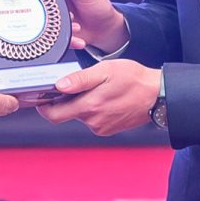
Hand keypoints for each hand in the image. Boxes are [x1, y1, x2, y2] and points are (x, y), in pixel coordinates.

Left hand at [36, 59, 160, 136]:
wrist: (157, 95)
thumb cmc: (133, 78)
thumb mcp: (105, 71)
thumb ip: (80, 80)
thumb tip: (58, 86)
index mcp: (89, 106)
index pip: (53, 114)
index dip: (43, 105)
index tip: (41, 95)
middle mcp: (93, 121)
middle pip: (65, 115)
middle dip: (61, 102)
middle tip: (67, 87)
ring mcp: (101, 127)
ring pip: (79, 115)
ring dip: (79, 103)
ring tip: (94, 88)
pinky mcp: (108, 129)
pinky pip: (91, 119)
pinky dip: (91, 108)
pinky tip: (103, 97)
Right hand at [39, 0, 128, 52]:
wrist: (105, 30)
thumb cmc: (98, 5)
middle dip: (34, 6)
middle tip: (51, 12)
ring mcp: (48, 8)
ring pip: (35, 16)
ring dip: (49, 24)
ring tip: (73, 22)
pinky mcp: (50, 24)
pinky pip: (46, 32)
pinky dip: (59, 36)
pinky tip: (75, 35)